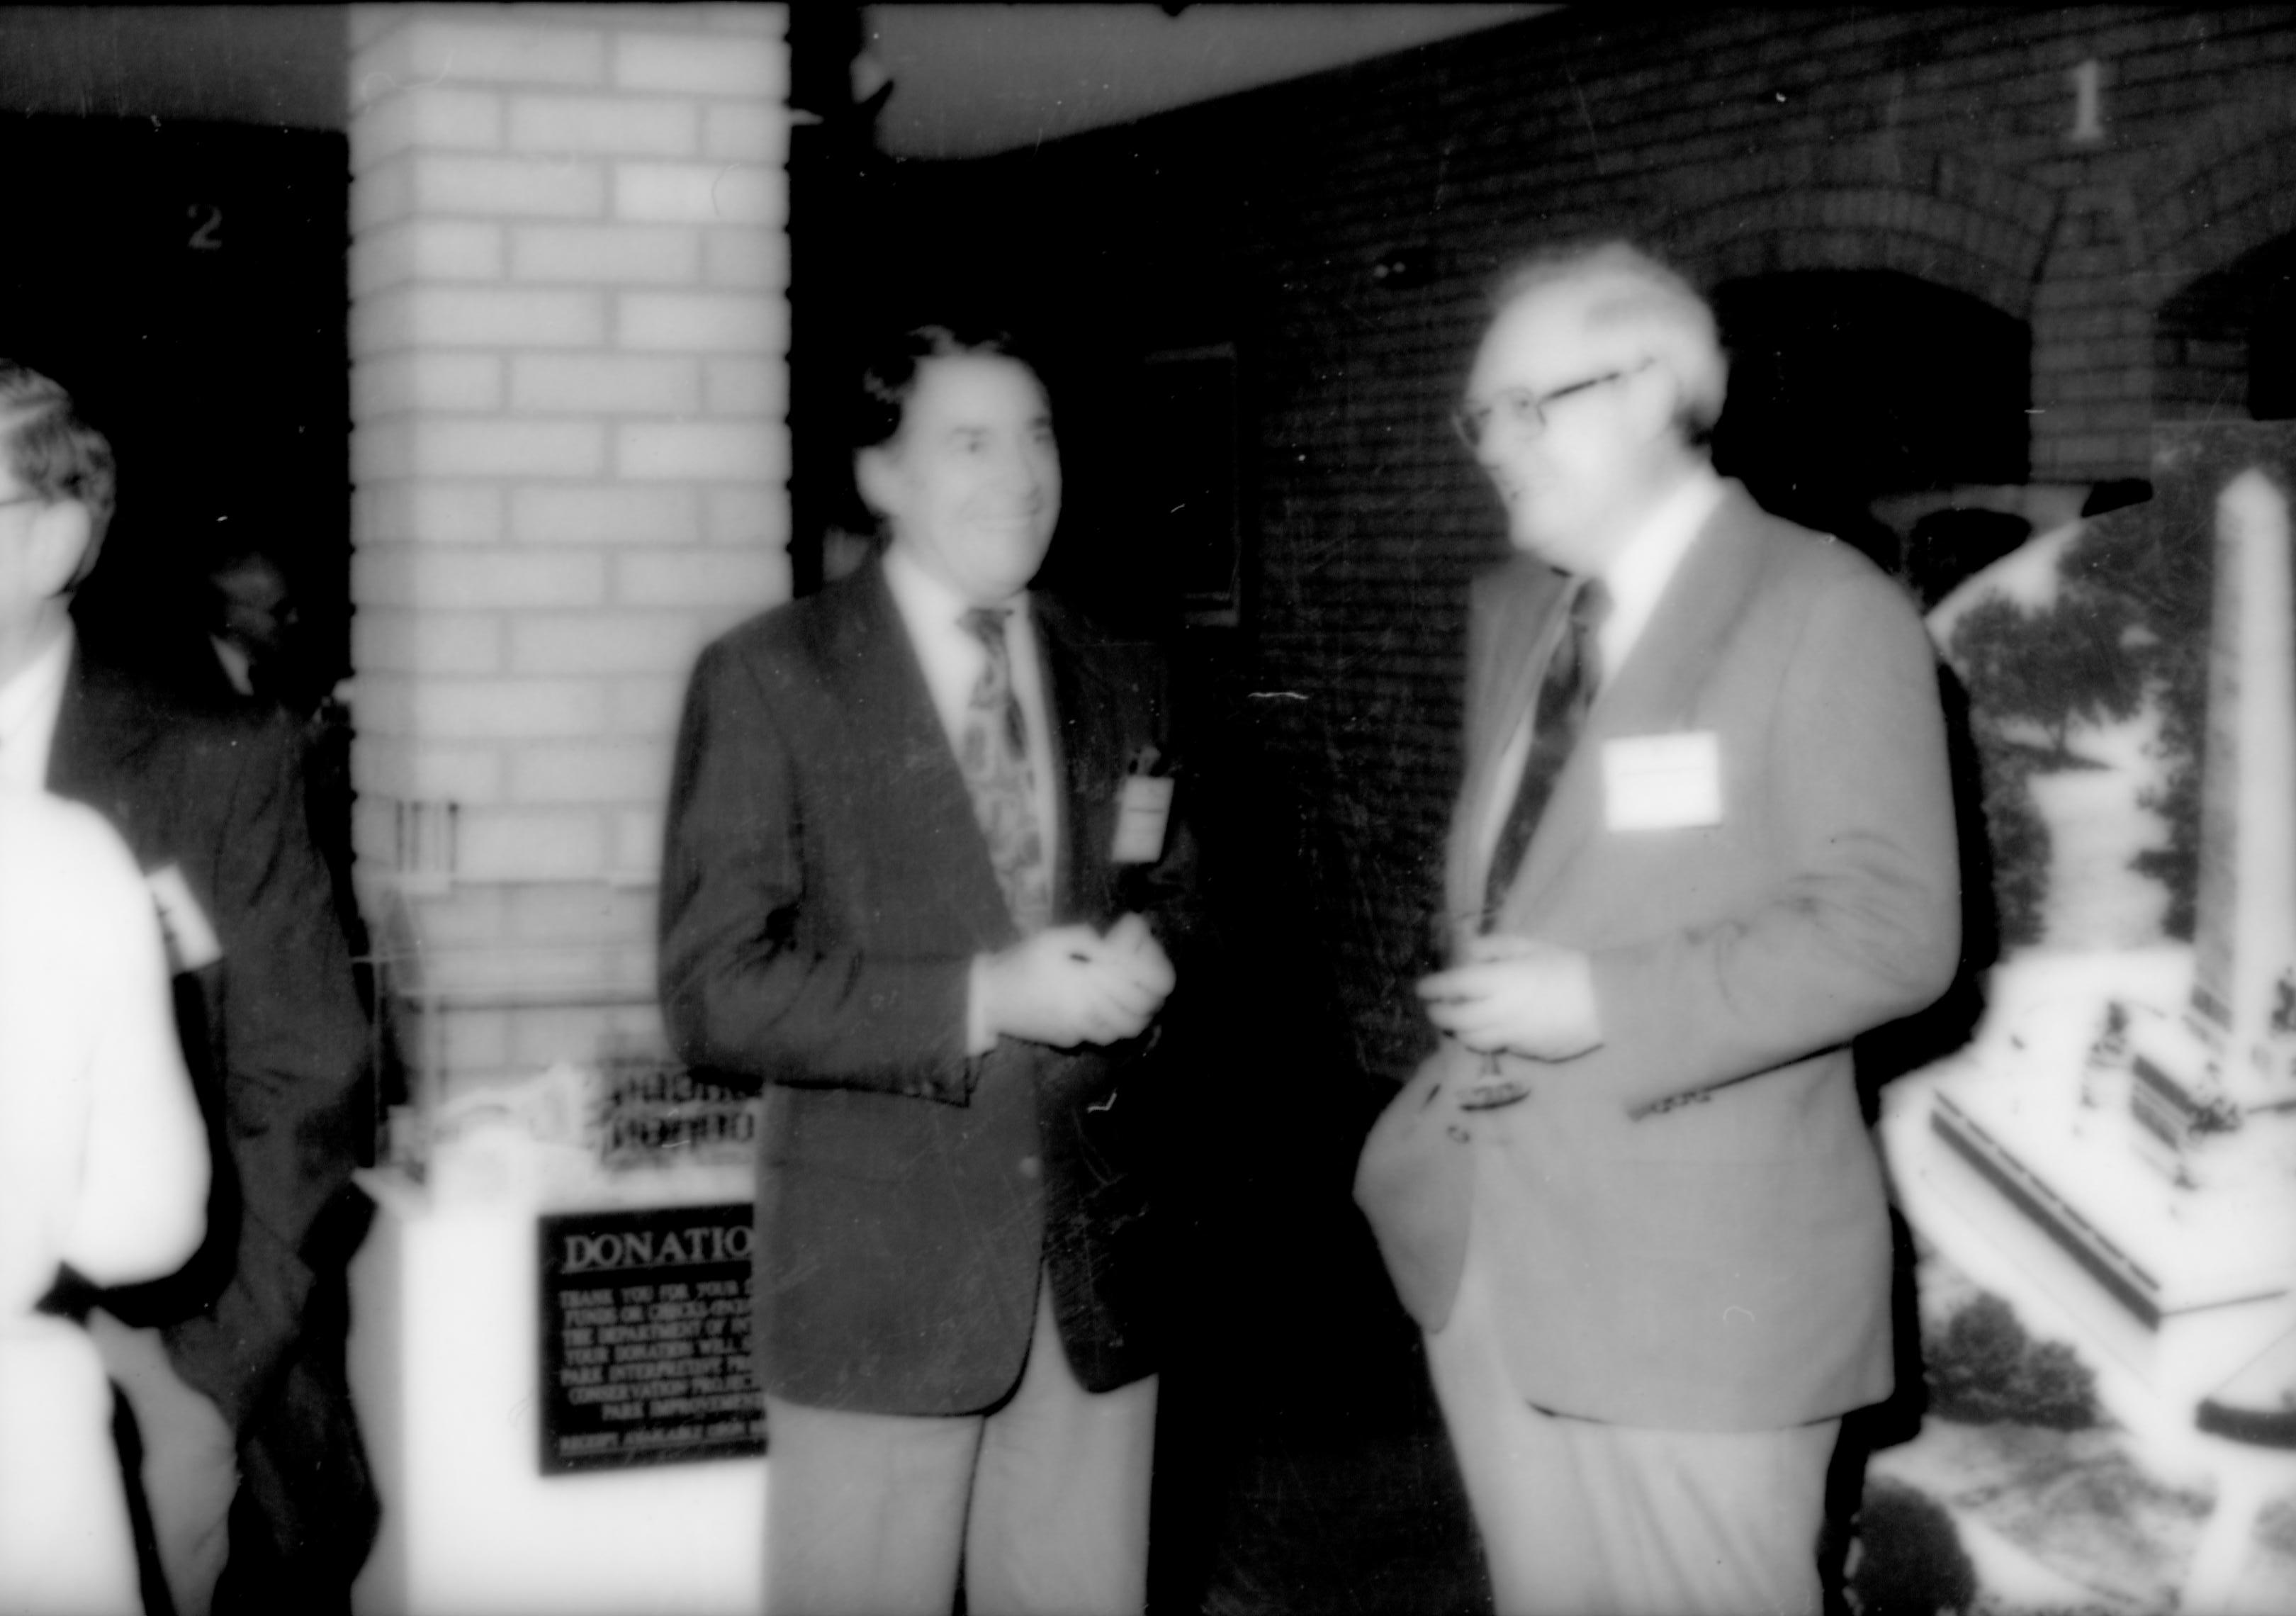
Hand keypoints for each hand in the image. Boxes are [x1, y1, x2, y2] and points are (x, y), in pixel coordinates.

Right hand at [983, 918, 1172, 1048]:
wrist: (988, 998)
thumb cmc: (1019, 963)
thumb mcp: (1050, 939)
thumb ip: (1084, 937)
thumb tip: (1110, 946)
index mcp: (1088, 983)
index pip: (1134, 986)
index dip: (1149, 973)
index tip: (1147, 961)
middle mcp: (1089, 1012)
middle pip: (1138, 1015)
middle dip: (1149, 999)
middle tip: (1150, 984)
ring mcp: (1079, 1031)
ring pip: (1123, 1032)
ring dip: (1135, 1016)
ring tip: (1134, 999)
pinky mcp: (1067, 1041)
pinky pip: (1100, 1038)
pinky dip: (1112, 1027)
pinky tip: (1105, 1010)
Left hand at [1418, 934, 1601, 1060]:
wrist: (1606, 1000)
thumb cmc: (1567, 966)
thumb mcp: (1529, 946)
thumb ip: (1493, 947)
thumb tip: (1467, 953)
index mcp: (1497, 981)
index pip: (1452, 987)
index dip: (1432, 988)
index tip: (1422, 988)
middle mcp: (1498, 1012)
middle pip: (1456, 1019)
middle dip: (1439, 1014)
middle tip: (1434, 1008)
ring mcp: (1512, 1036)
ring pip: (1473, 1039)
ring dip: (1460, 1030)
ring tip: (1459, 1021)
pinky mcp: (1527, 1052)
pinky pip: (1499, 1046)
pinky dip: (1488, 1038)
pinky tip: (1492, 1029)